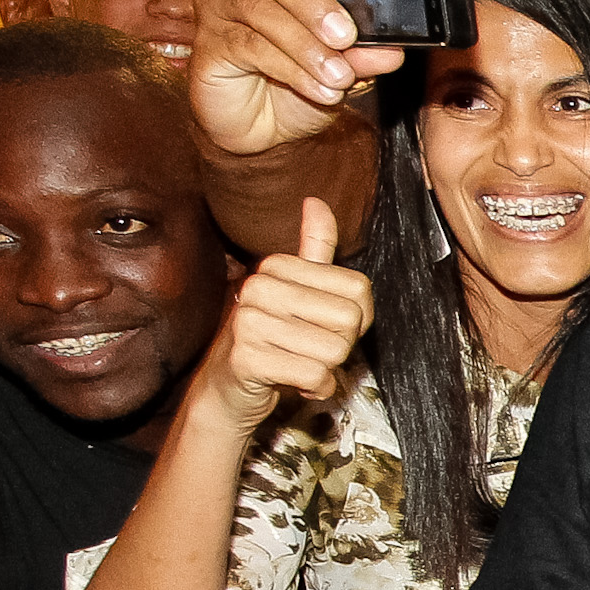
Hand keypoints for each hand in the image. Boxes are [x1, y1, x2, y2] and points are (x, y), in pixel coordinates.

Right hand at [190, 0, 405, 158]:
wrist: (265, 127)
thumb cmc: (301, 83)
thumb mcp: (345, 67)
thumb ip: (366, 53)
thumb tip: (392, 49)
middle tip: (345, 33)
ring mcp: (219, 7)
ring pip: (259, 8)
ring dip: (306, 44)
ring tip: (340, 75)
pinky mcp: (208, 44)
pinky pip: (249, 46)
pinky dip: (292, 68)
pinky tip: (320, 88)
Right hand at [197, 199, 370, 435]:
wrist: (229, 388)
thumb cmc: (275, 340)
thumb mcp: (298, 291)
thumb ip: (313, 250)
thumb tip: (316, 201)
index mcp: (276, 266)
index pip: (360, 289)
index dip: (357, 318)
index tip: (325, 325)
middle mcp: (259, 287)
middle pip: (350, 320)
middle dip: (341, 345)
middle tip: (310, 348)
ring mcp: (248, 322)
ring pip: (334, 351)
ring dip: (327, 369)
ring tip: (298, 364)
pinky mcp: (247, 359)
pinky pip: (314, 376)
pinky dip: (316, 388)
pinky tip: (293, 383)